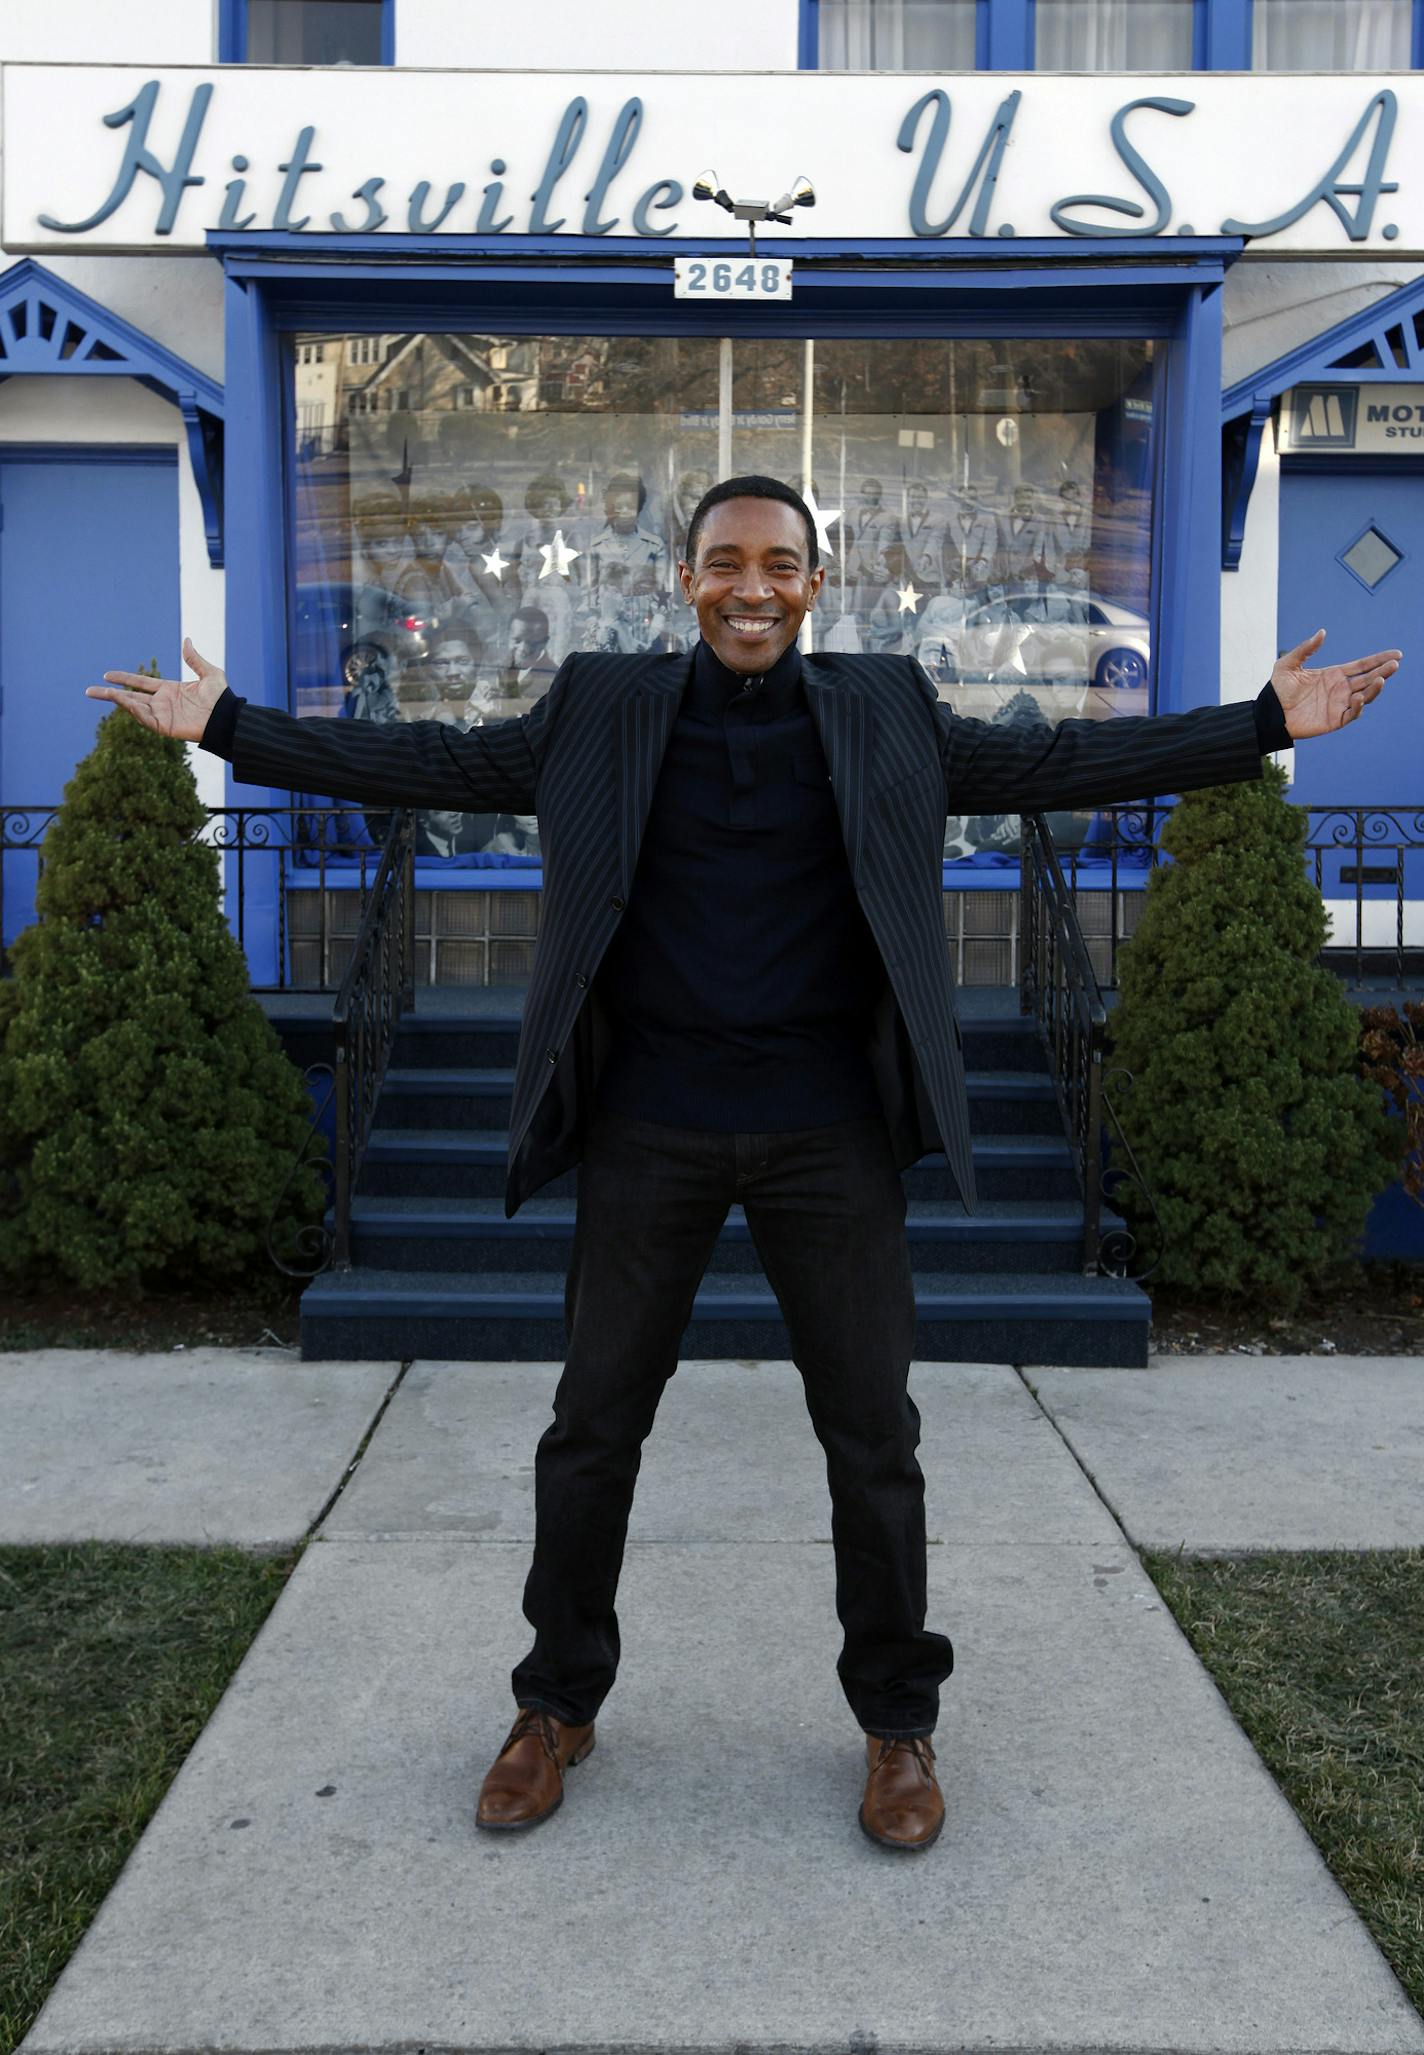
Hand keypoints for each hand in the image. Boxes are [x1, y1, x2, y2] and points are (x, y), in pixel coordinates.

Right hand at [86, 637, 227, 741]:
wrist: (227, 717)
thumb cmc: (222, 698)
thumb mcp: (209, 673)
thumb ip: (194, 659)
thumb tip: (187, 640)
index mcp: (169, 690)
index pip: (140, 683)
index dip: (124, 679)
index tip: (107, 674)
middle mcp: (162, 703)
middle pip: (130, 697)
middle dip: (109, 694)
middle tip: (89, 691)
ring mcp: (162, 715)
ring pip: (134, 708)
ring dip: (118, 701)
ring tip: (103, 693)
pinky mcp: (165, 727)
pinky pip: (146, 720)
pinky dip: (134, 712)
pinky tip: (125, 703)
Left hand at [1271, 628, 1400, 739]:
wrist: (1270, 713)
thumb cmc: (1277, 689)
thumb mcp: (1288, 664)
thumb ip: (1306, 649)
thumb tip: (1322, 632)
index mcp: (1333, 675)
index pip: (1362, 666)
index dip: (1378, 660)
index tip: (1395, 654)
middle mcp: (1340, 689)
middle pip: (1368, 678)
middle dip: (1383, 671)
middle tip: (1395, 664)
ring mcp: (1338, 705)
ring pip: (1365, 696)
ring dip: (1374, 688)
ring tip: (1381, 679)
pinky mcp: (1334, 720)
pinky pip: (1351, 713)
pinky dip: (1358, 706)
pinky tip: (1359, 697)